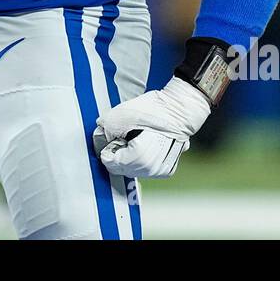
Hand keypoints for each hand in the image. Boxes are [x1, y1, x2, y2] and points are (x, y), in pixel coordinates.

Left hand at [92, 77, 210, 178]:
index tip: (115, 137)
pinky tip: (145, 146)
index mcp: (138, 157)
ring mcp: (160, 170)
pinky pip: (146, 170)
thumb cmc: (152, 109)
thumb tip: (100, 140)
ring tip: (136, 140)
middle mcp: (151, 169)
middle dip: (118, 155)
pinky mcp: (167, 169)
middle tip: (124, 137)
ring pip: (133, 171)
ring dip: (129, 159)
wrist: (179, 108)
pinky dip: (141, 161)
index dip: (108, 148)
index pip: (110, 163)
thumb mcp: (120, 114)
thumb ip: (104, 130)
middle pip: (121, 169)